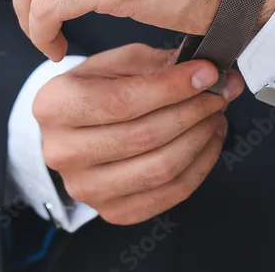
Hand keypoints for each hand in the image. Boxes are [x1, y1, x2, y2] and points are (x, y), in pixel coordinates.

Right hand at [33, 43, 244, 224]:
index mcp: (55, 106)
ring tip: (215, 115)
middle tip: (219, 93)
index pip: (122, 101)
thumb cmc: (97, 90)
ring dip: (200, 139)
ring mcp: (85, 188)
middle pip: (144, 136)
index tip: (207, 74)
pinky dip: (200, 166)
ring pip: (160, 168)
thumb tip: (210, 72)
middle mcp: (62, 152)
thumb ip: (160, 65)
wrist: (74, 129)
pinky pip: (168, 194)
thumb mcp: (118, 63)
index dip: (172, 88)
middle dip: (193, 112)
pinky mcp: (111, 211)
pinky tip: (208, 141)